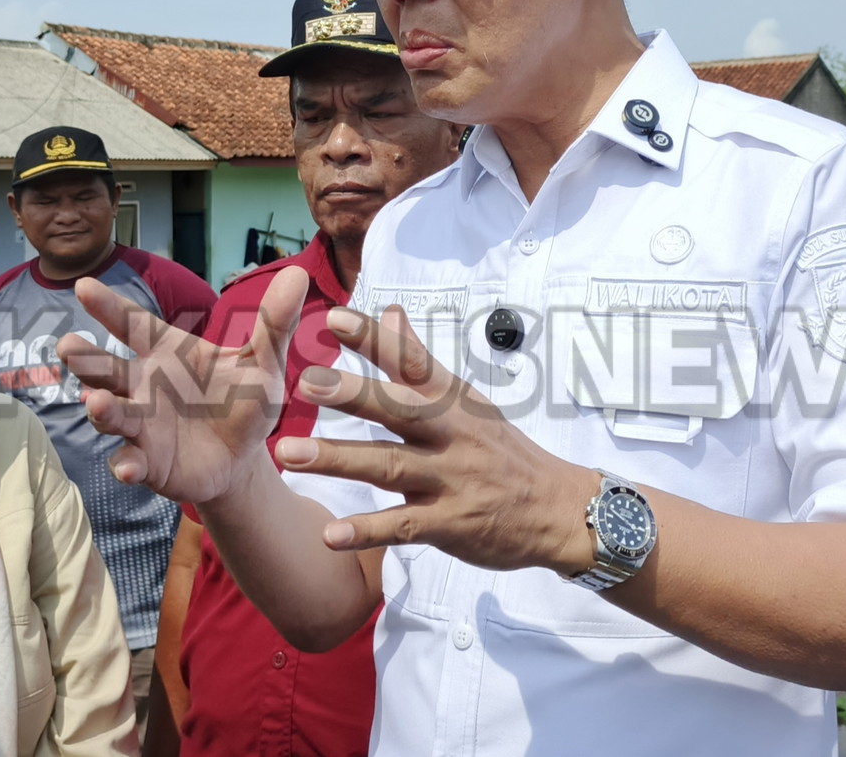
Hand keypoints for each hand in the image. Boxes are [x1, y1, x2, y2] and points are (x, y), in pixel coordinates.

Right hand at [58, 270, 306, 505]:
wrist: (244, 458)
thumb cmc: (243, 402)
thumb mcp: (263, 363)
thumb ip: (274, 323)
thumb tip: (298, 273)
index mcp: (165, 352)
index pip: (132, 323)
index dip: (108, 305)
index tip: (82, 285)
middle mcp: (142, 385)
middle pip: (105, 368)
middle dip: (85, 359)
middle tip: (67, 346)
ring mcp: (139, 425)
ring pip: (111, 414)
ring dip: (102, 410)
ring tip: (97, 405)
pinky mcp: (147, 462)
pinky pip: (130, 461)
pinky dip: (126, 464)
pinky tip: (128, 466)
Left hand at [275, 305, 595, 575]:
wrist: (556, 508)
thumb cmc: (502, 451)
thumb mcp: (466, 400)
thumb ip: (417, 360)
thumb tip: (390, 310)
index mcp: (451, 400)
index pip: (410, 361)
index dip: (373, 338)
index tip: (332, 317)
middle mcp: (451, 433)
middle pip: (397, 409)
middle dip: (351, 395)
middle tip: (305, 383)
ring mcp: (450, 479)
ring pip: (388, 466)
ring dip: (337, 460)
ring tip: (288, 455)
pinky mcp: (450, 523)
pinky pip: (402, 527)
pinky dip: (366, 531)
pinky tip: (329, 535)